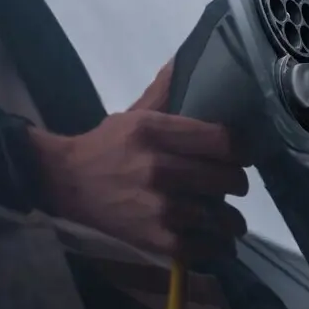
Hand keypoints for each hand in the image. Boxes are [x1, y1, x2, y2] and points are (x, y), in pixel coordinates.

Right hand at [28, 60, 249, 262]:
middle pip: (227, 178)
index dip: (242, 149)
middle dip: (237, 183)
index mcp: (157, 131)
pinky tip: (217, 243)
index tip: (244, 154)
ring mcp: (158, 205)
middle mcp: (160, 167)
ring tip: (232, 221)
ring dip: (231, 220)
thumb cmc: (106, 147)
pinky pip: (202, 246)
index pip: (223, 140)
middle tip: (235, 185)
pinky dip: (214, 247)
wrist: (64, 185)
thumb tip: (186, 61)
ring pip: (220, 215)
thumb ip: (166, 93)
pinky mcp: (154, 237)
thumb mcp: (135, 113)